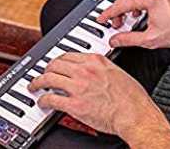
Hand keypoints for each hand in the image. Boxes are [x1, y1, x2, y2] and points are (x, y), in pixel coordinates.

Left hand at [28, 53, 169, 146]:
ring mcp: (78, 86)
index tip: (55, 64)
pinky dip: (43, 99)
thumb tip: (94, 71)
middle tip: (42, 73)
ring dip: (38, 82)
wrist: (135, 114)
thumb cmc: (132, 97)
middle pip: (55, 63)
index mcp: (95, 60)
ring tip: (34, 85)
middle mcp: (84, 70)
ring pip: (49, 78)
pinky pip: (52, 98)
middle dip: (45, 68)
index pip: (68, 54)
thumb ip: (101, 68)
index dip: (58, 60)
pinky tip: (41, 102)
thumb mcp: (116, 71)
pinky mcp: (75, 104)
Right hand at [97, 0, 169, 48]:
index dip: (108, 13)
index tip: (102, 19)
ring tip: (126, 15)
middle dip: (117, 9)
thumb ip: (129, 39)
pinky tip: (138, 9)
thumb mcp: (151, 39)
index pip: (120, 4)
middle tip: (115, 22)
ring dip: (125, 0)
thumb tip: (115, 40)